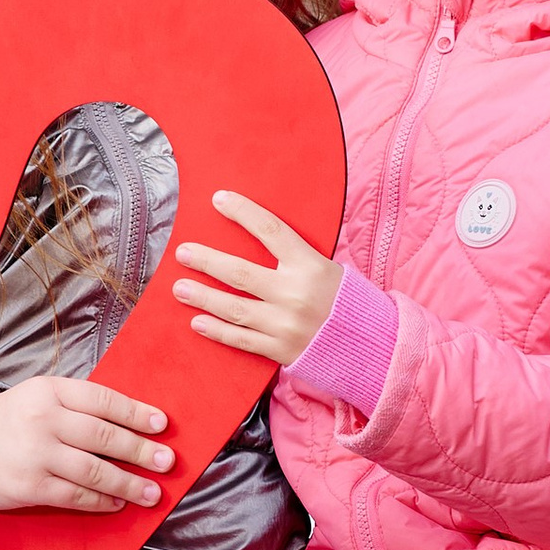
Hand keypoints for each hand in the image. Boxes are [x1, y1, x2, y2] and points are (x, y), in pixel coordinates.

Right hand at [0, 373, 175, 514]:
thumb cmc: (6, 424)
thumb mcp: (36, 398)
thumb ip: (75, 405)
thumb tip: (128, 423)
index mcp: (48, 391)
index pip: (102, 400)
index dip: (135, 413)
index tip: (161, 425)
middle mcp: (43, 420)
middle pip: (104, 436)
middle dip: (141, 450)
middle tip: (166, 462)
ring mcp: (36, 454)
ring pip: (95, 471)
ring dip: (128, 483)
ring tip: (152, 492)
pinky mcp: (30, 486)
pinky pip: (75, 496)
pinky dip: (101, 501)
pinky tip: (118, 504)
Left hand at [174, 190, 341, 366]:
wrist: (369, 344)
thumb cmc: (342, 300)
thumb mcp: (327, 268)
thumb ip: (294, 255)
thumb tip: (257, 230)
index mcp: (310, 265)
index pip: (271, 230)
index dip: (243, 213)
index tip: (218, 200)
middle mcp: (296, 293)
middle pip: (241, 273)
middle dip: (207, 261)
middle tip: (182, 252)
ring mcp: (286, 324)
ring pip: (234, 307)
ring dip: (203, 296)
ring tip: (179, 288)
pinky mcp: (280, 349)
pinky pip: (242, 339)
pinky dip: (217, 331)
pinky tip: (197, 322)